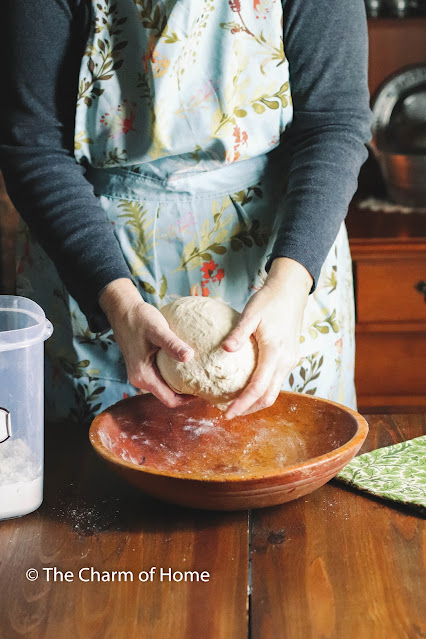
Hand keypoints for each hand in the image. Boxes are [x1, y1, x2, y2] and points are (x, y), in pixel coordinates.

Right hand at [99, 279, 193, 406]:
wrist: (123, 310)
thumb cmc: (139, 318)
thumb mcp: (157, 329)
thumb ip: (172, 344)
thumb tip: (189, 357)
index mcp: (143, 376)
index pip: (169, 400)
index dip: (188, 399)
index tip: (204, 390)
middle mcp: (140, 379)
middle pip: (168, 395)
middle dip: (187, 391)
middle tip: (206, 381)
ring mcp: (141, 373)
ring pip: (165, 386)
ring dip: (180, 382)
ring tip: (199, 373)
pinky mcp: (143, 366)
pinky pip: (161, 376)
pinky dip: (174, 373)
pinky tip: (187, 363)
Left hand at [221, 258, 312, 418]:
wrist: (291, 290)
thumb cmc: (269, 300)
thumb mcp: (251, 313)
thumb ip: (239, 333)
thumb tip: (225, 349)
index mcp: (275, 352)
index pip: (258, 388)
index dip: (242, 404)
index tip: (227, 413)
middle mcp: (286, 361)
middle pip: (269, 396)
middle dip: (250, 409)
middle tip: (229, 413)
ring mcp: (290, 360)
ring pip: (274, 390)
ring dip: (256, 400)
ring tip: (236, 403)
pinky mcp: (290, 357)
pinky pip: (277, 380)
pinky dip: (263, 389)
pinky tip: (248, 386)